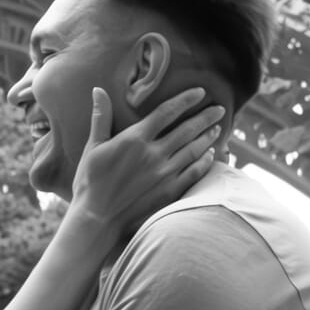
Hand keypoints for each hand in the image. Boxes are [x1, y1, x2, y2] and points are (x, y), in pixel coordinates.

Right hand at [71, 87, 223, 235]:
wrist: (97, 219)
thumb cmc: (90, 182)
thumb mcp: (92, 147)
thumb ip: (100, 117)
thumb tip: (98, 90)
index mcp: (134, 139)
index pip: (166, 112)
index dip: (186, 100)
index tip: (200, 93)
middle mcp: (154, 154)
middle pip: (187, 129)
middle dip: (205, 117)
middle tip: (220, 109)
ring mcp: (165, 173)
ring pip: (194, 149)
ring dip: (208, 137)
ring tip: (217, 129)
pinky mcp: (170, 192)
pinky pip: (195, 172)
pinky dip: (205, 161)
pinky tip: (211, 155)